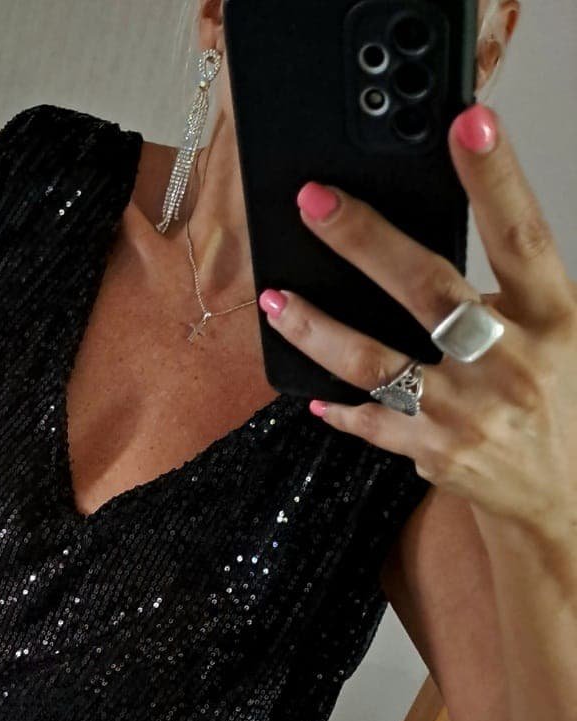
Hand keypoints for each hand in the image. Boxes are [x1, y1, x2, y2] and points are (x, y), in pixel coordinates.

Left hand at [257, 103, 576, 551]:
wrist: (567, 493)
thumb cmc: (557, 397)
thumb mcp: (559, 333)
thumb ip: (509, 292)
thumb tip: (426, 237)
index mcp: (552, 316)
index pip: (521, 234)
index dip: (496, 177)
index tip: (467, 124)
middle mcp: (508, 361)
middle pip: (428, 288)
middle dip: (366, 240)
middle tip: (315, 202)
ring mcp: (466, 411)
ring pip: (376, 361)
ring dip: (318, 328)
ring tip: (276, 300)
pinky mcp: (435, 451)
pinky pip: (372, 421)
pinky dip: (339, 406)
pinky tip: (309, 393)